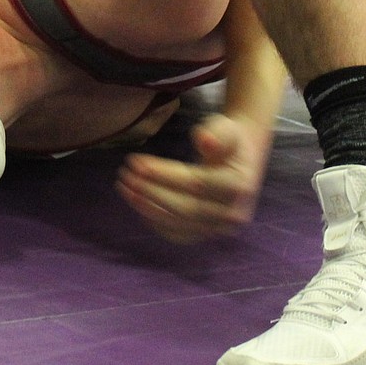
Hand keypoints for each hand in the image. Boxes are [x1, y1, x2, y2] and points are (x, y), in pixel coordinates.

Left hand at [116, 113, 268, 243]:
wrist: (241, 161)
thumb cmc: (229, 141)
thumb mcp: (227, 130)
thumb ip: (217, 134)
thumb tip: (204, 139)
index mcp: (238, 186)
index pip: (195, 183)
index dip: (163, 173)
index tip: (136, 161)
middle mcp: (231, 213)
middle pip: (185, 206)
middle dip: (150, 192)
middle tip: (124, 176)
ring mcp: (219, 228)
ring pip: (178, 222)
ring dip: (147, 207)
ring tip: (124, 189)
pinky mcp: (207, 234)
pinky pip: (177, 234)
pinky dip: (156, 221)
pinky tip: (139, 205)